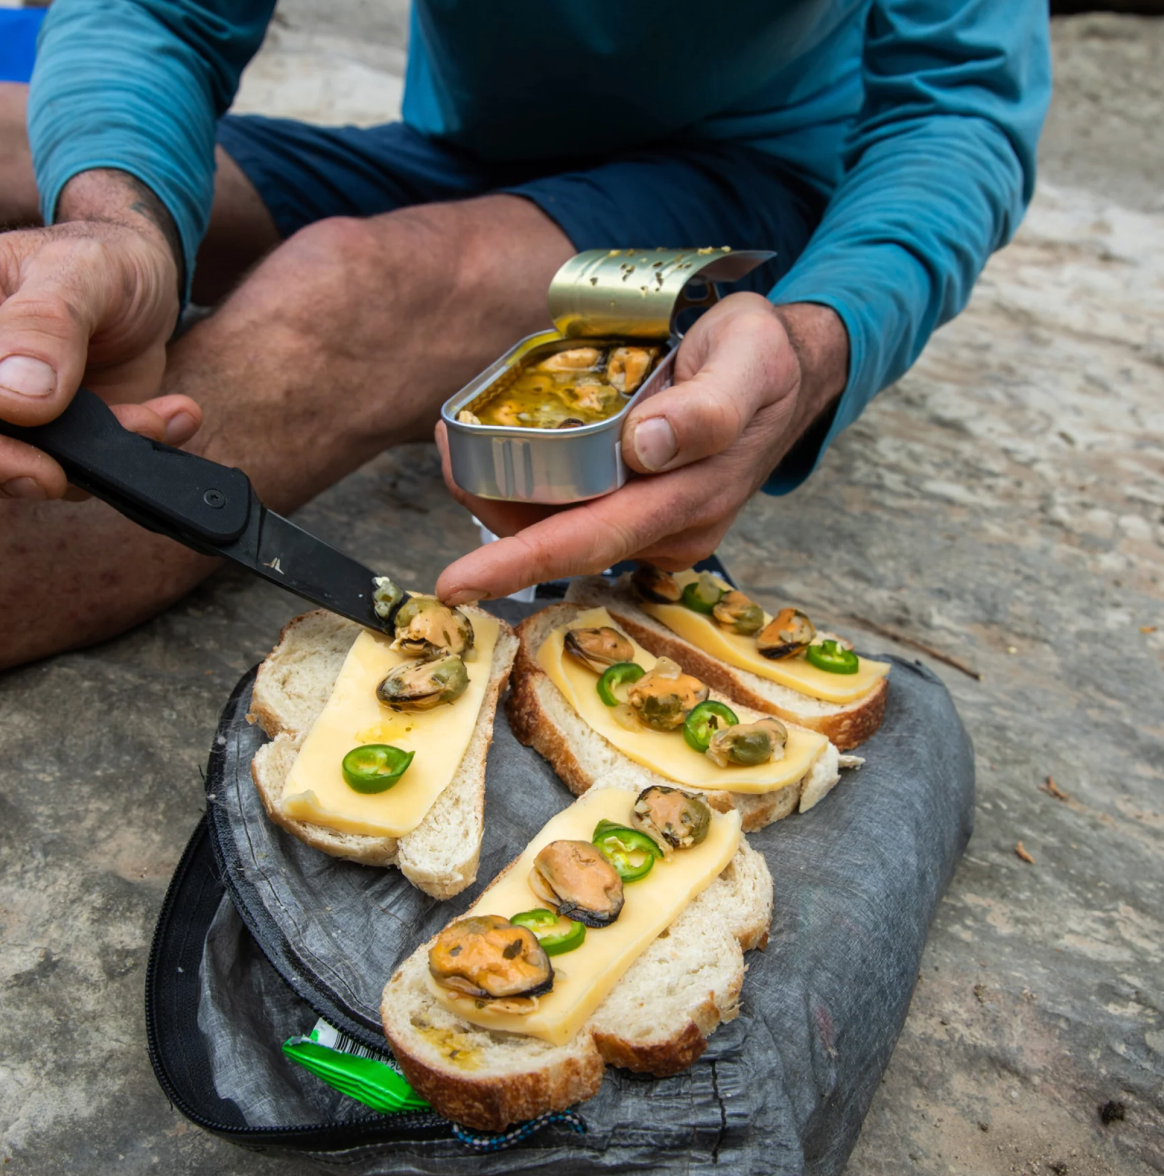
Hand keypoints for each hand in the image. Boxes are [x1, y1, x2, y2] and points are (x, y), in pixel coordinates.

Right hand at [0, 170, 200, 499]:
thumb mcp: (80, 272)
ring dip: (97, 457)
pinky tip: (175, 415)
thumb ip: (45, 324)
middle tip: (64, 474)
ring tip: (152, 418)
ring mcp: (23, 411)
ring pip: (31, 467)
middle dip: (27, 464)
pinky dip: (134, 448)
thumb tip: (12, 396)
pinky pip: (88, 468)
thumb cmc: (107, 260)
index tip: (30, 435)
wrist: (150, 279)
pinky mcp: (68, 435)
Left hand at [435, 293, 848, 602]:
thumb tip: (645, 448)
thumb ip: (708, 408)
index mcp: (691, 502)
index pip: (594, 538)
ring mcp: (653, 523)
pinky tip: (511, 443)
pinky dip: (533, 482)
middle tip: (448, 446)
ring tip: (465, 434)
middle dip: (492, 510)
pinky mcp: (641, 508)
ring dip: (505, 490)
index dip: (521, 561)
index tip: (458, 582)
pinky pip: (574, 507)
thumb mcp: (751, 362)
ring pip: (560, 524)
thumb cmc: (765, 362)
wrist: (789, 374)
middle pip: (561, 538)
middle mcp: (668, 528)